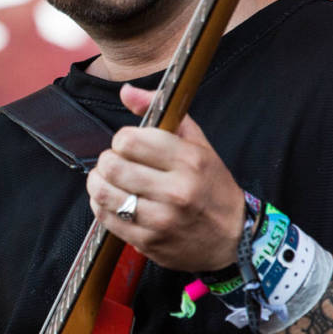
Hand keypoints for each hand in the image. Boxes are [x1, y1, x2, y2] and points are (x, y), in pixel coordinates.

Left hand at [86, 84, 244, 271]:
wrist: (232, 239)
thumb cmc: (212, 186)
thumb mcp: (198, 144)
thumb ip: (163, 113)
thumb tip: (126, 91)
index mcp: (189, 161)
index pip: (130, 140)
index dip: (123, 139)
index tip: (130, 146)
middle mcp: (176, 191)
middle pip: (113, 166)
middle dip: (108, 160)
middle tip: (116, 163)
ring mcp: (161, 219)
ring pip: (104, 193)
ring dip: (99, 183)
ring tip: (110, 181)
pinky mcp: (148, 242)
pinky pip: (106, 218)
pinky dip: (102, 205)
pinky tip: (114, 201)